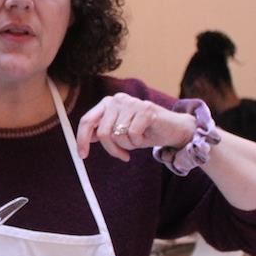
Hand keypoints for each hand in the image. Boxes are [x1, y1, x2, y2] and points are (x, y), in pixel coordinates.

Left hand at [76, 93, 195, 161]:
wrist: (173, 129)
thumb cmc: (145, 131)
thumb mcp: (119, 132)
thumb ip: (103, 131)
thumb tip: (84, 139)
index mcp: (107, 104)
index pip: (87, 120)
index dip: (82, 139)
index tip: (82, 155)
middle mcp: (117, 99)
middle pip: (103, 133)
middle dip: (112, 149)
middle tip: (123, 155)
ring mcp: (131, 103)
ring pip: (118, 135)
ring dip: (128, 145)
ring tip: (137, 141)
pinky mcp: (145, 109)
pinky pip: (133, 134)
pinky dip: (138, 142)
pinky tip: (145, 137)